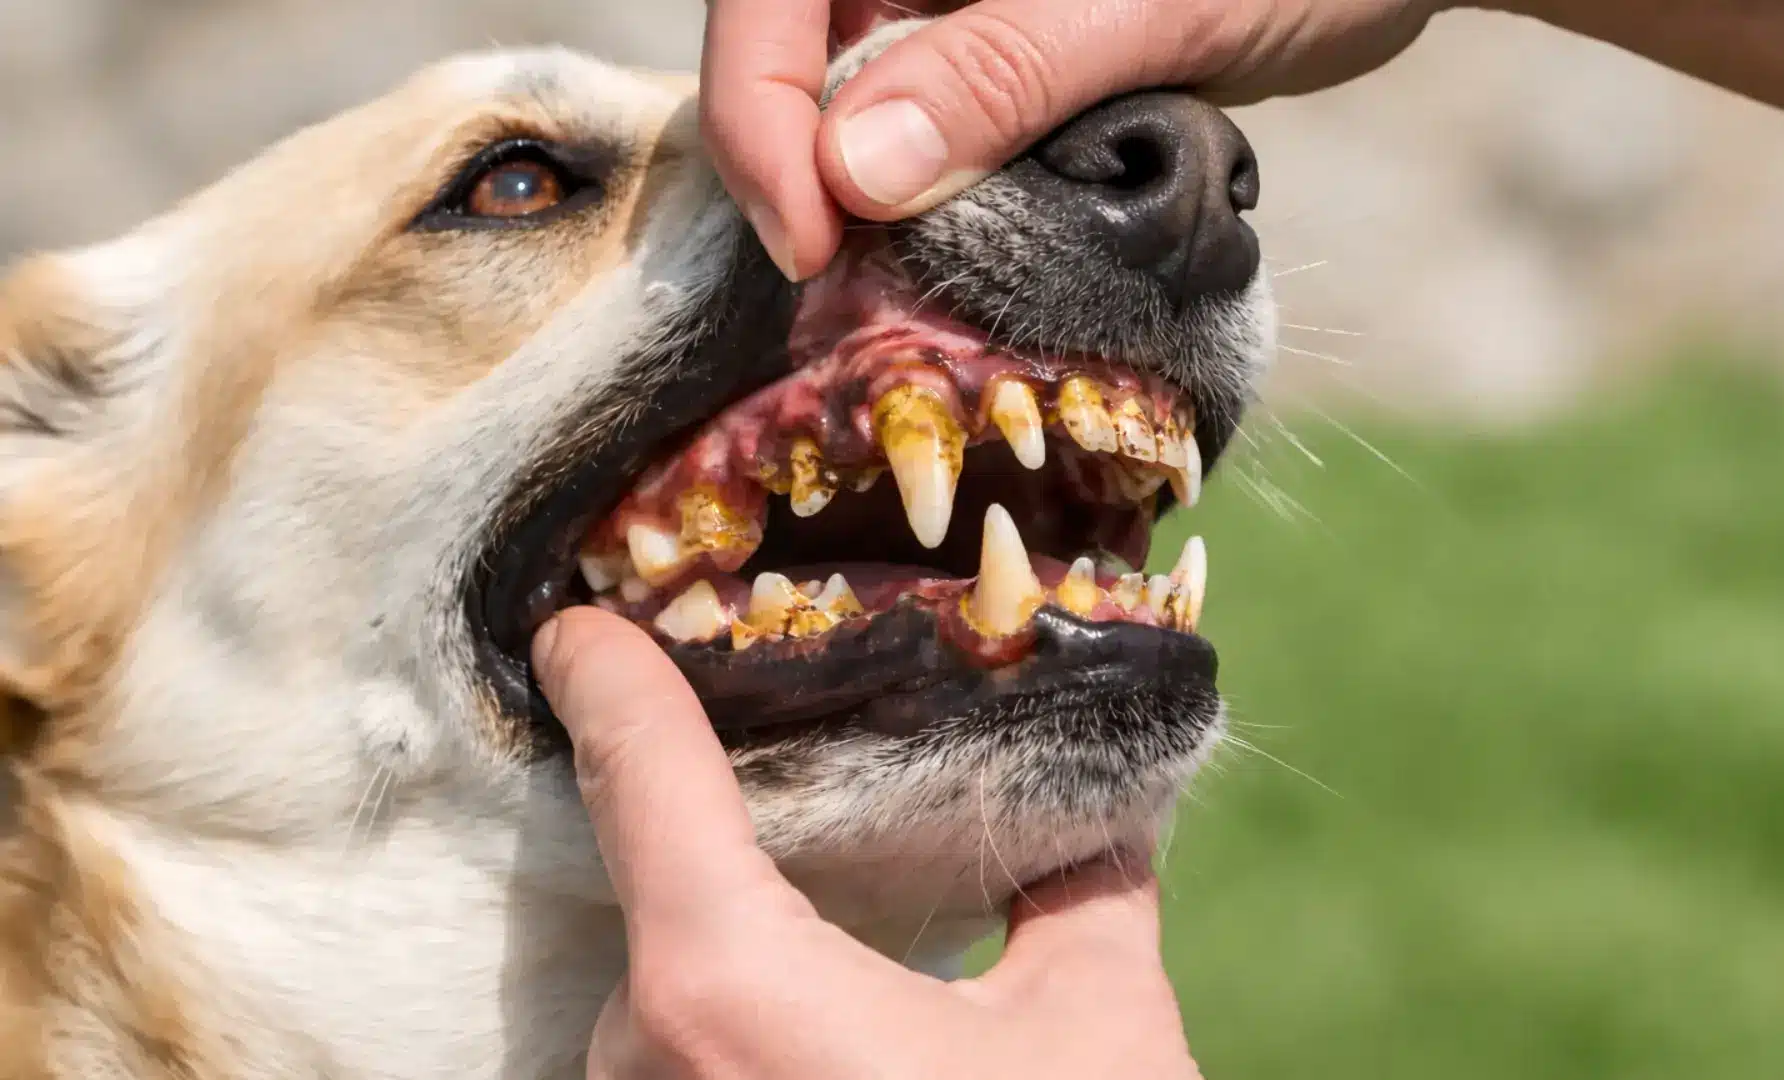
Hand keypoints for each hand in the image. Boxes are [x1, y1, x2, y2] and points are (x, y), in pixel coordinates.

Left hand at [532, 606, 1203, 1078]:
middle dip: (729, 859)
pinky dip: (727, 1041)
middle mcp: (646, 1071)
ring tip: (846, 968)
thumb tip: (1106, 809)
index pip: (648, 786)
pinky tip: (825, 1050)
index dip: (614, 686)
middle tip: (809, 807)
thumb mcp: (1100, 1032)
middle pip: (661, 909)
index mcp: (735, 992)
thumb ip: (1088, 891)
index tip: (578, 628)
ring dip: (734, 973)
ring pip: (665, 1012)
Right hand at [699, 0, 1448, 279]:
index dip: (759, 113)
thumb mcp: (1139, 8)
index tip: (810, 239)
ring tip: (884, 290)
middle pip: (793, 53)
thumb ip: (996, 75)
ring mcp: (957, 2)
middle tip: (836, 288)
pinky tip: (948, 257)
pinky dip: (926, 197)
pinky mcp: (1003, 56)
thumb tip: (853, 171)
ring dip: (858, 196)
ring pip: (854, 102)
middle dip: (799, 168)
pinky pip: (928, 129)